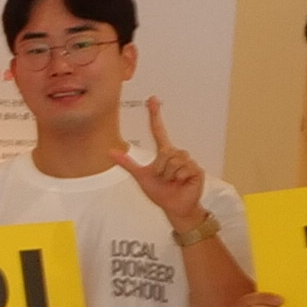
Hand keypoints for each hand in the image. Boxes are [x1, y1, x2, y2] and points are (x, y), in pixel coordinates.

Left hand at [111, 99, 212, 230]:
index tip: (152, 100)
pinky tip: (182, 183)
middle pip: (165, 152)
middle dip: (160, 169)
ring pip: (173, 161)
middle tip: (164, 179)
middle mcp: (176, 154)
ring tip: (173, 182)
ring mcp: (188, 161)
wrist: (175, 206)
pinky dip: (179, 179)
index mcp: (164, 153)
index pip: (158, 131)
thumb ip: (127, 163)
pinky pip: (183, 169)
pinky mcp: (196, 169)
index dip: (155, 115)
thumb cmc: (160, 192)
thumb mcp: (141, 177)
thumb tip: (110, 152)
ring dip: (169, 175)